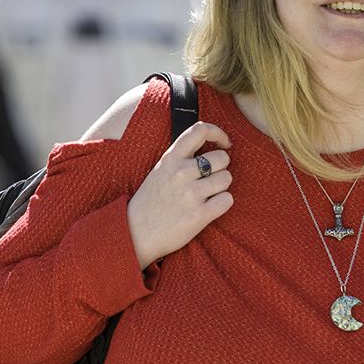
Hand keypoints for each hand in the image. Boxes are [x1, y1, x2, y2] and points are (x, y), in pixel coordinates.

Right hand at [126, 121, 233, 267]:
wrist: (135, 233)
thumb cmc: (150, 202)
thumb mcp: (160, 170)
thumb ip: (182, 158)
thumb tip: (212, 147)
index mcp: (171, 158)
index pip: (200, 130)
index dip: (219, 133)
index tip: (225, 143)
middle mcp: (181, 172)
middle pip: (222, 158)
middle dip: (221, 168)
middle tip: (210, 179)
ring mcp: (191, 193)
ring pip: (227, 178)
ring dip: (221, 187)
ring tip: (206, 195)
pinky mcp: (199, 215)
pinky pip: (227, 200)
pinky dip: (222, 203)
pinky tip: (209, 208)